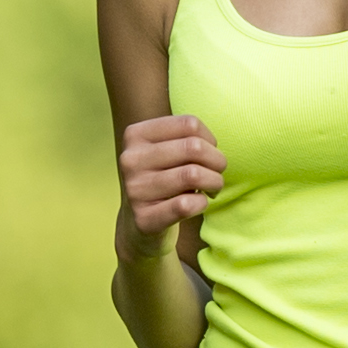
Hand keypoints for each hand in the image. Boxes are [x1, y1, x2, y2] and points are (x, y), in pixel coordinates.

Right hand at [117, 113, 224, 256]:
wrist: (138, 224)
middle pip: (194, 147)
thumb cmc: (162, 179)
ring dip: (214, 182)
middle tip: (217, 173)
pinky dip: (202, 203)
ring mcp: (135, 190)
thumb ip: (186, 138)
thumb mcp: (166, 151)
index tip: (208, 153)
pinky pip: (186, 204)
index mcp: (135, 135)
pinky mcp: (144, 219)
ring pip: (193, 175)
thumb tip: (212, 145)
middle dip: (217, 161)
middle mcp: (130, 160)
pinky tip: (199, 203)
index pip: (189, 124)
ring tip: (212, 189)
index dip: (210, 140)